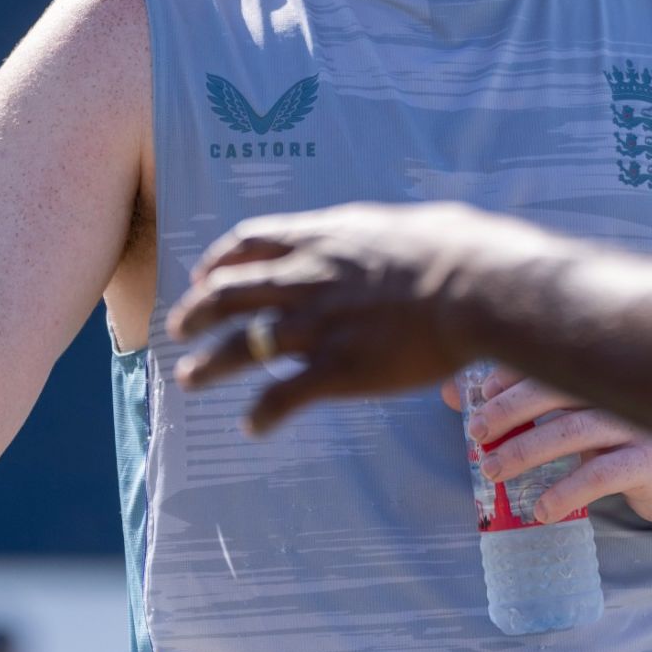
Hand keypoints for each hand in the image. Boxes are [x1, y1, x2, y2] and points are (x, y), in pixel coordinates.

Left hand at [166, 200, 524, 431]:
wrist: (474, 285)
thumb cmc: (457, 248)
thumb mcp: (405, 224)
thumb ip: (377, 235)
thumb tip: (394, 234)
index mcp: (321, 240)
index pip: (249, 243)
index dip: (218, 262)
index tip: (204, 276)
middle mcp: (305, 279)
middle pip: (227, 295)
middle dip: (195, 313)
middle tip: (178, 330)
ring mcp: (316, 326)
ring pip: (239, 347)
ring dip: (207, 366)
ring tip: (189, 379)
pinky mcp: (335, 370)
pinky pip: (280, 397)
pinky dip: (260, 414)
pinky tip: (253, 428)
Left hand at [451, 368, 651, 525]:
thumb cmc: (626, 440)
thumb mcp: (578, 418)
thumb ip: (525, 404)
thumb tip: (454, 394)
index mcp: (604, 370)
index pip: (552, 359)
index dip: (512, 372)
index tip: (479, 395)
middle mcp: (621, 389)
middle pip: (558, 389)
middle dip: (510, 410)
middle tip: (476, 435)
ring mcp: (639, 424)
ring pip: (575, 430)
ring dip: (528, 449)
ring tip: (493, 471)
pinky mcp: (651, 462)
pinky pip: (604, 473)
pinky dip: (568, 490)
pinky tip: (542, 509)